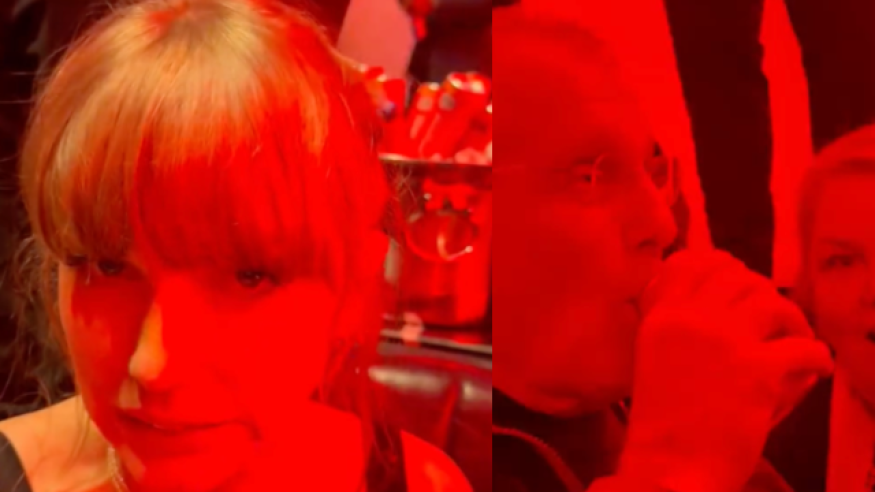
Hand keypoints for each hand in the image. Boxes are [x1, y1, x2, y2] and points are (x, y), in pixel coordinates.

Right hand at [617, 250, 832, 491]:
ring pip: (772, 303)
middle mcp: (690, 318)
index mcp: (661, 316)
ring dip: (792, 319)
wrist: (669, 466)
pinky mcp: (758, 371)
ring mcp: (725, 341)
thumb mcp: (654, 358)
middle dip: (761, 292)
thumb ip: (676, 326)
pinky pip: (804, 347)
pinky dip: (816, 357)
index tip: (739, 279)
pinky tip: (816, 369)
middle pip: (738, 278)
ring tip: (797, 337)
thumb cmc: (660, 422)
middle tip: (774, 316)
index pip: (694, 263)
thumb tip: (716, 303)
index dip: (723, 265)